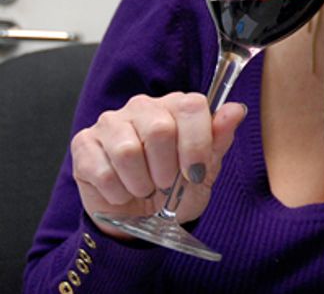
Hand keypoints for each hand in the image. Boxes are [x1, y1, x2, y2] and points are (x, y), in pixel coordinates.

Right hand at [70, 92, 246, 239]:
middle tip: (166, 183)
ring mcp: (110, 122)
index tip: (195, 171)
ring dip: (141, 182)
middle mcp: (143, 106)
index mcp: (177, 106)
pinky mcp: (84, 143)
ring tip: (144, 188)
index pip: (191, 106)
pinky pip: (101, 170)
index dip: (196, 144)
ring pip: (128, 150)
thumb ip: (220, 139)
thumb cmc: (176, 189)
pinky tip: (122, 193)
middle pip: (160, 129)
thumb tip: (236, 110)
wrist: (142, 220)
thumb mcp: (205, 169)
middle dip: (167, 168)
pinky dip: (117, 192)